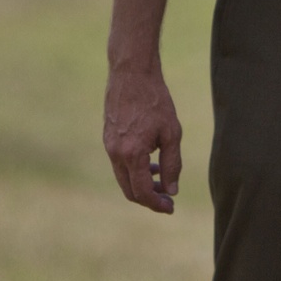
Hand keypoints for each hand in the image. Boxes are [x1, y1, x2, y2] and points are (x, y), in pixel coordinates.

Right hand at [104, 66, 182, 213]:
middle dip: (149, 198)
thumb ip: (172, 164)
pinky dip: (134, 171)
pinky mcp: (107, 138)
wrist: (131, 74)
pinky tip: (151, 164)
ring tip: (162, 180)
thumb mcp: (172, 133)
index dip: (157, 204)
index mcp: (132, 154)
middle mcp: (115, 153)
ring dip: (142, 184)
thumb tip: (172, 190)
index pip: (142, 192)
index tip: (171, 207)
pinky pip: (119, 164)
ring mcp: (108, 146)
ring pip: (123, 178)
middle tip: (168, 199)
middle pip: (129, 190)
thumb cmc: (155, 101)